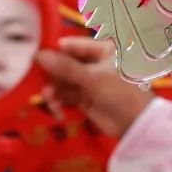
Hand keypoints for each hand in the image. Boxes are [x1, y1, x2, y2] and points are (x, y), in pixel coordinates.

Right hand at [36, 37, 153, 138]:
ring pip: (64, 81)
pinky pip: (66, 95)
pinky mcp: (85, 99)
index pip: (73, 45)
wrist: (136, 125)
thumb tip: (38, 55)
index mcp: (103, 50)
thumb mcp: (92, 78)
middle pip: (65, 64)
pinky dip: (59, 100)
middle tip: (39, 82)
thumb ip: (65, 67)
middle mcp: (95, 63)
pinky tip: (55, 107)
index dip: (54, 51)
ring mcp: (90, 82)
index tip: (35, 57)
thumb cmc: (120, 92)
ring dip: (54, 89)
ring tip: (48, 98)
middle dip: (52, 75)